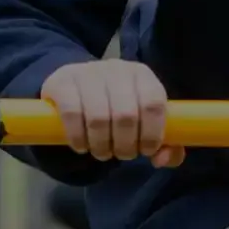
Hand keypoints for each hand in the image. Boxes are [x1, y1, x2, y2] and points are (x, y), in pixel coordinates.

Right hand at [39, 60, 184, 166]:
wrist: (75, 85)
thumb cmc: (116, 106)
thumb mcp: (143, 120)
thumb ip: (165, 144)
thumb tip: (163, 159)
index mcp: (142, 75)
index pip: (154, 103)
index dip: (152, 133)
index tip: (146, 151)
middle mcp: (117, 68)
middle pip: (126, 114)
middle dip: (126, 145)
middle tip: (122, 154)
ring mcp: (88, 72)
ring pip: (99, 117)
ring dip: (102, 145)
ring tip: (103, 153)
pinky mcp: (62, 82)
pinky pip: (72, 114)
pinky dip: (78, 138)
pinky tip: (82, 146)